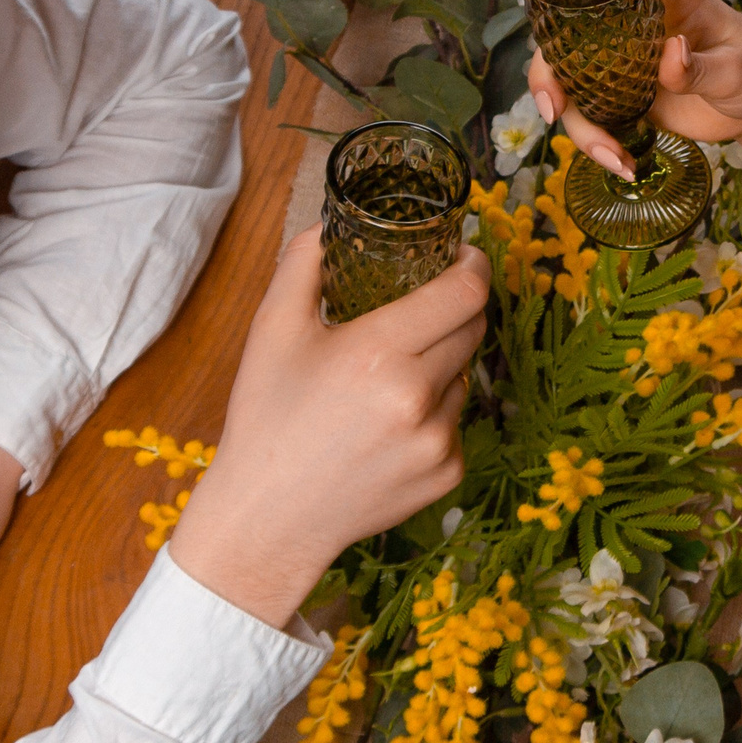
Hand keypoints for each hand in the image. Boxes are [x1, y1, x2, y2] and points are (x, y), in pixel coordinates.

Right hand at [170, 230, 491, 628]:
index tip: (465, 256)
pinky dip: (433, 414)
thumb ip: (303, 262)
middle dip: (454, 310)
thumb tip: (330, 224)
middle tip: (421, 311)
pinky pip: (457, 423)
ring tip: (385, 383)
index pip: (464, 293)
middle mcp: (416, 397)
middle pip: (472, 329)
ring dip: (440, 366)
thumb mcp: (271, 329)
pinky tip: (387, 427)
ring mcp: (438, 441)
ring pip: (464, 377)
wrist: (270, 517)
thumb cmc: (267, 419)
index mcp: (377, 352)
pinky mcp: (447, 474)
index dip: (474, 266)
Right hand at [526, 0, 741, 177]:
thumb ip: (702, 65)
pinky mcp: (624, 98)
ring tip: (615, 160)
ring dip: (579, 126)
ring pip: (572, 86)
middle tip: (554, 110)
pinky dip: (598, 144)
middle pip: (566, 38)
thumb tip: (670, 54)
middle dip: (548, 75)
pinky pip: (593, 117)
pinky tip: (623, 166)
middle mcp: (630, 25)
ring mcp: (622, 63)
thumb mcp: (739, 68)